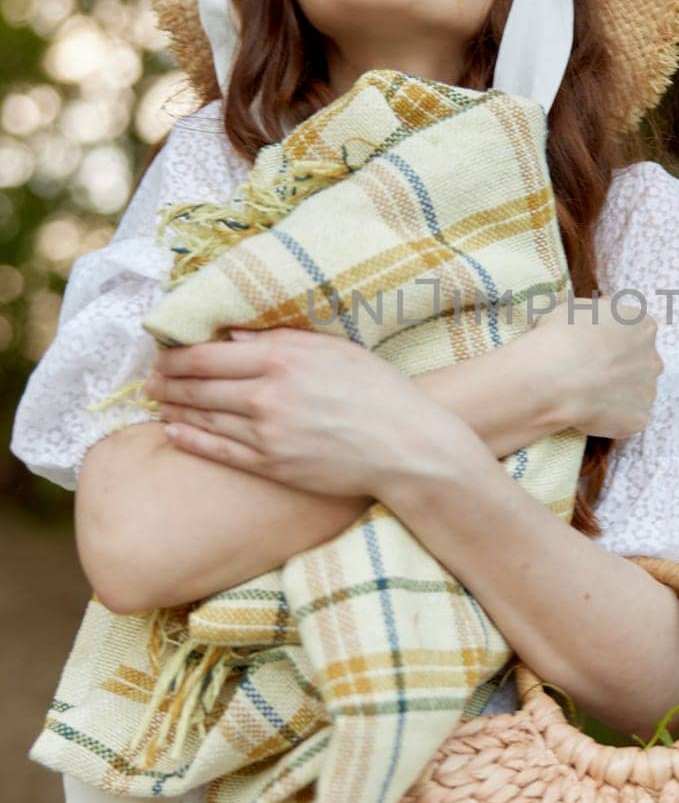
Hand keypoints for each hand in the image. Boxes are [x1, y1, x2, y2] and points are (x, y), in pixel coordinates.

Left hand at [142, 327, 450, 496]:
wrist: (404, 445)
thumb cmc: (376, 390)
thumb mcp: (332, 349)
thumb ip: (279, 340)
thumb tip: (232, 338)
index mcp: (281, 359)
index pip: (206, 354)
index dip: (175, 354)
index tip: (162, 351)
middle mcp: (266, 396)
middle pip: (197, 386)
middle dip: (167, 380)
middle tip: (149, 378)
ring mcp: (266, 434)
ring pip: (202, 418)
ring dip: (174, 408)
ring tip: (158, 401)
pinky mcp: (271, 465)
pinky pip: (218, 451)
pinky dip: (190, 439)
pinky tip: (173, 431)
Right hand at [532, 294, 663, 439]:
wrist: (555, 377)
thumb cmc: (562, 335)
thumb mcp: (575, 307)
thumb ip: (597, 311)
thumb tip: (603, 309)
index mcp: (642, 326)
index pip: (638, 331)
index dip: (616, 341)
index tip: (597, 348)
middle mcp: (653, 357)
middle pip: (643, 363)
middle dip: (623, 369)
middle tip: (592, 374)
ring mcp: (649, 391)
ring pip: (637, 393)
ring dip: (619, 394)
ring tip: (587, 397)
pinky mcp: (640, 419)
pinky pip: (628, 419)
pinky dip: (613, 419)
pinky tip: (590, 414)